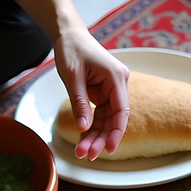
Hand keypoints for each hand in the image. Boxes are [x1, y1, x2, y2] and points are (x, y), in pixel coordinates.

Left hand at [53, 28, 129, 159]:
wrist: (69, 35)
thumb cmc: (72, 49)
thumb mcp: (72, 76)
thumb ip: (79, 102)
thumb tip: (84, 128)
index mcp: (116, 77)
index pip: (121, 111)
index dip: (116, 132)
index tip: (109, 149)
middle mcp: (118, 85)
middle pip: (114, 119)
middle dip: (101, 139)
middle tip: (87, 155)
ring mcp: (111, 91)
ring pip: (106, 121)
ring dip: (95, 137)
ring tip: (81, 152)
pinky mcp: (102, 94)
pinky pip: (99, 116)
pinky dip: (91, 128)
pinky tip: (83, 142)